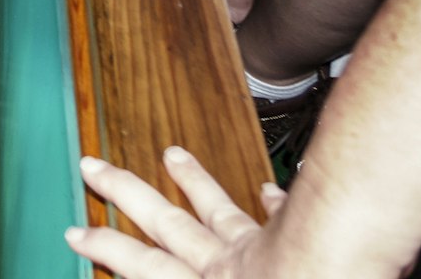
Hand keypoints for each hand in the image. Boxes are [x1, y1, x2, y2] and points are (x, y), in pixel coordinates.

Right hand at [66, 149, 284, 278]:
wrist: (345, 273)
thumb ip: (174, 275)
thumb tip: (152, 272)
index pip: (145, 267)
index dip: (107, 249)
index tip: (75, 231)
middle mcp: (226, 267)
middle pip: (166, 224)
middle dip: (126, 194)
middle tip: (94, 165)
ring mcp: (264, 249)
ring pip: (217, 210)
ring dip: (192, 182)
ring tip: (172, 154)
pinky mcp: (303, 243)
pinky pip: (282, 217)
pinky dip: (272, 203)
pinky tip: (268, 189)